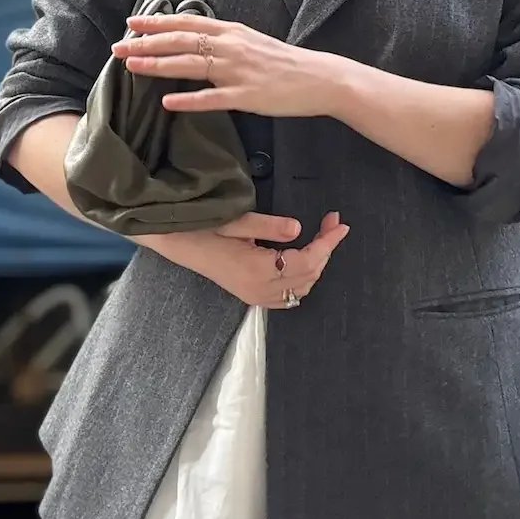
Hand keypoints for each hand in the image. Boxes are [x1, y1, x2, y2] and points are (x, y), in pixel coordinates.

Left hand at [112, 14, 330, 117]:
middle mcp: (231, 47)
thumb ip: (223, 40)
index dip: (157, 23)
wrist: (319, 77)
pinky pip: (213, 99)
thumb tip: (194, 39)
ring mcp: (238, 71)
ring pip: (191, 65)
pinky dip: (189, 100)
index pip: (187, 23)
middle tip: (119, 46)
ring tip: (133, 67)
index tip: (132, 22)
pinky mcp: (247, 96)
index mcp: (232, 32)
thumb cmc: (283, 62)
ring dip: (159, 65)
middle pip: (181, 41)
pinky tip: (168, 103)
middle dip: (147, 44)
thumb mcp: (251, 41)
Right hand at [134, 211, 348, 308]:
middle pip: (308, 275)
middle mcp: (260, 289)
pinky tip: (306, 259)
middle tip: (333, 223)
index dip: (327, 243)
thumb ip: (270, 226)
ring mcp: (256, 296)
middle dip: (325, 249)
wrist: (179, 244)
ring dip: (317, 263)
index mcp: (257, 271)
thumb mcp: (237, 221)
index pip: (306, 261)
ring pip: (302, 287)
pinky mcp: (252, 296)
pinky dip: (304, 277)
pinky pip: (289, 295)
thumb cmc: (204, 228)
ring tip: (324, 237)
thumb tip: (299, 229)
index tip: (340, 225)